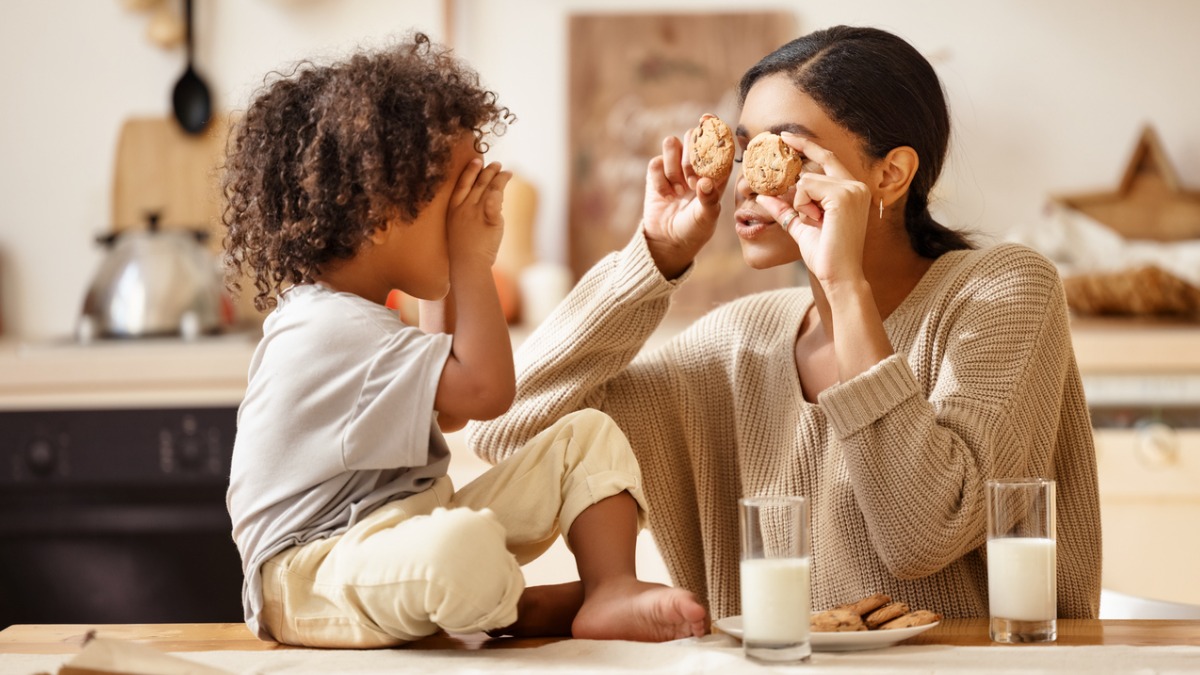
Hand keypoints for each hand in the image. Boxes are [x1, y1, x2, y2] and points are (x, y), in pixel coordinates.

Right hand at [447, 159, 512, 266]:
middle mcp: (465, 208)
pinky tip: (507, 179)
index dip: (470, 171)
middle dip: (488, 171)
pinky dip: (501, 190)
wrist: (466, 265)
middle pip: (478, 183)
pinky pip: (496, 201)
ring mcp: (477, 213)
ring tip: (506, 172)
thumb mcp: (459, 228)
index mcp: (454, 209)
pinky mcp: (491, 220)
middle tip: (497, 164)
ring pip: (490, 188)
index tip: (476, 160)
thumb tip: (484, 201)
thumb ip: (468, 213)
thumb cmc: (463, 250)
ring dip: (499, 177)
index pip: (462, 184)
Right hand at [641, 117, 727, 278]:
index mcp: (716, 170)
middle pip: (692, 136)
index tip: (707, 118)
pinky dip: (660, 181)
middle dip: (690, 156)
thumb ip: (709, 199)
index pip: (717, 142)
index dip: (713, 127)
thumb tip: (705, 181)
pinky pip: (656, 162)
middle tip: (691, 182)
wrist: (668, 241)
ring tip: (679, 191)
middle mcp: (696, 164)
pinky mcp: (656, 172)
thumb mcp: (707, 218)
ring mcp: (675, 166)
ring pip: (671, 144)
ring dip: (674, 168)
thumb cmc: (694, 229)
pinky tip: (667, 196)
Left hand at [754, 133, 871, 286]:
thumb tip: (763, 196)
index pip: (828, 158)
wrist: (839, 276)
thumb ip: (786, 209)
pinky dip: (803, 205)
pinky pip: (806, 188)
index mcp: (853, 190)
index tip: (786, 136)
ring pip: (807, 180)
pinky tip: (816, 221)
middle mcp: (857, 185)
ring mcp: (852, 188)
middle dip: (800, 193)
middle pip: (813, 169)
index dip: (807, 145)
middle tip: (812, 217)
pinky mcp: (844, 195)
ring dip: (801, 204)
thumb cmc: (825, 256)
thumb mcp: (801, 227)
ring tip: (817, 224)